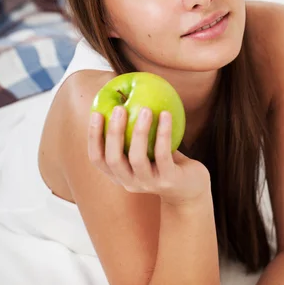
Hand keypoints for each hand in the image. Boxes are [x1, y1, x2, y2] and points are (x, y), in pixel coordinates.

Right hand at [89, 107, 210, 205]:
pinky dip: (163, 133)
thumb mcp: (147, 148)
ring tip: (145, 109)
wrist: (191, 189)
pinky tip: (166, 114)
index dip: (93, 137)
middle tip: (119, 108)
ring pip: (137, 158)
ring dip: (139, 132)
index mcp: (119, 174)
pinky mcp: (169, 180)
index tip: (96, 113)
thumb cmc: (165, 162)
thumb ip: (133, 130)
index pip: (97, 159)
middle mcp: (130, 182)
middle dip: (113, 133)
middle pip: (113, 159)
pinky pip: (163, 155)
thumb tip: (124, 95)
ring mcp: (149, 183)